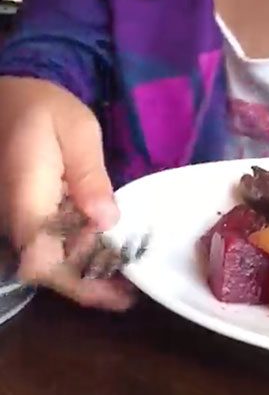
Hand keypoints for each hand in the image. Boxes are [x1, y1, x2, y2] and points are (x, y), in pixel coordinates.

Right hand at [0, 78, 132, 309]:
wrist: (6, 99)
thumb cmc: (43, 109)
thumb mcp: (77, 130)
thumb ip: (89, 176)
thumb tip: (105, 221)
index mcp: (26, 200)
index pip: (43, 261)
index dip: (78, 283)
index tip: (118, 293)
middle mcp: (14, 218)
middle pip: (46, 270)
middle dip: (88, 285)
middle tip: (131, 294)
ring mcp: (14, 220)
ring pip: (46, 261)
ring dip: (85, 271)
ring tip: (126, 278)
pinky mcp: (22, 216)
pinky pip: (45, 244)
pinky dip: (76, 252)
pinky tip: (106, 251)